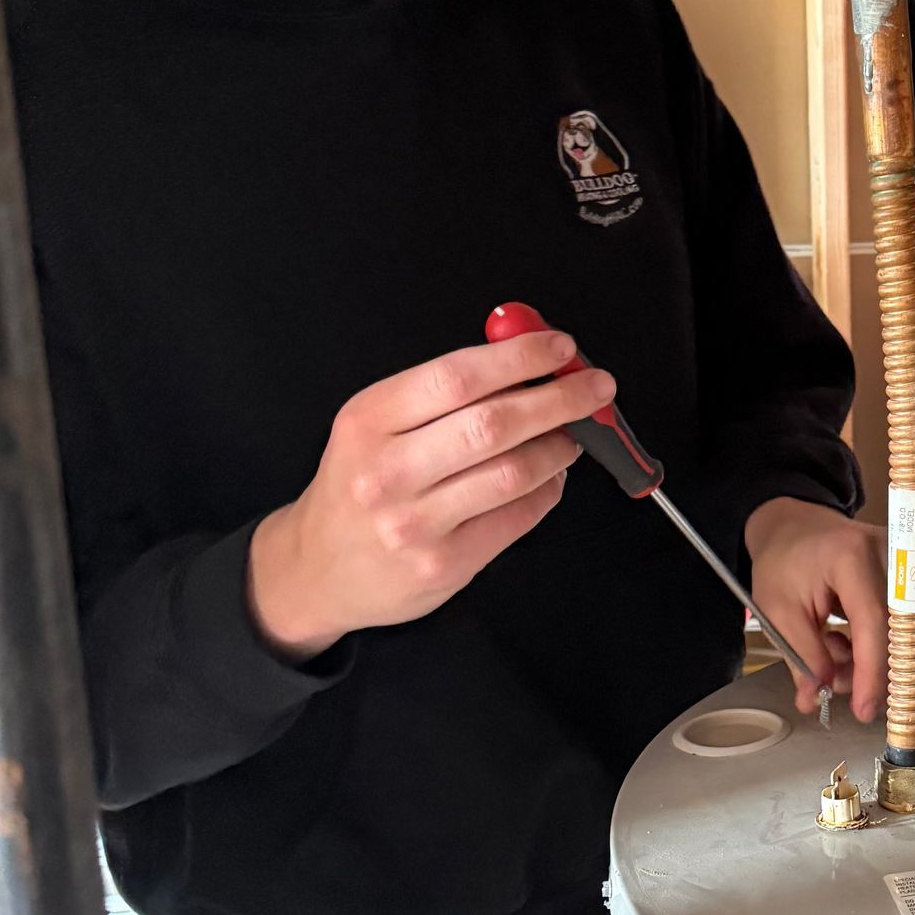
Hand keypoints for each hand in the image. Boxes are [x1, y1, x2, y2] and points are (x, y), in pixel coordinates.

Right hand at [247, 330, 608, 659]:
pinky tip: (550, 476)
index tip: (559, 346)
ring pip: (514, 472)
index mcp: (368, 421)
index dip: (518, 357)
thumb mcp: (376, 424)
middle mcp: (386, 472)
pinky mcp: (443, 564)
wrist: (318, 569)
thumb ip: (445, 390)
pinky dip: (547, 489)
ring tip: (572, 434)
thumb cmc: (360, 485)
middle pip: (493, 423)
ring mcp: (414, 523)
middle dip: (559, 398)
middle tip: (596, 386)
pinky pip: (518, 517)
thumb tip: (527, 356)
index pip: (457, 377)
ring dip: (560, 446)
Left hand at [743, 497, 885, 723]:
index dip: (871, 672)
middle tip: (832, 682)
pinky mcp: (906, 577)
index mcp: (850, 557)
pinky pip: (898, 625)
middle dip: (864, 670)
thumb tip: (818, 697)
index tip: (864, 708)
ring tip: (828, 650)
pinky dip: (871, 645)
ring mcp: (902, 563)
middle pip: (893, 632)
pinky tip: (843, 638)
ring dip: (864, 658)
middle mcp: (888, 554)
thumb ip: (802, 657)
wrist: (794, 527)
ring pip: (899, 634)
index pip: (872, 623)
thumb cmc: (782, 559)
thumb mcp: (778, 611)